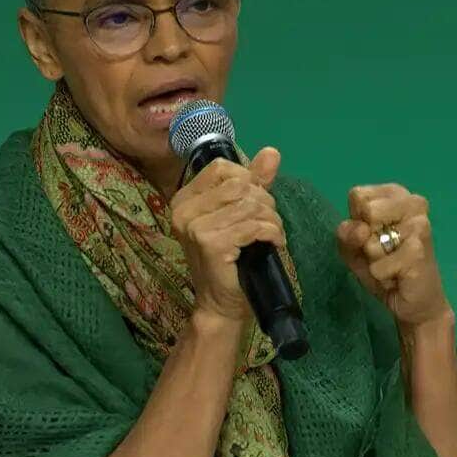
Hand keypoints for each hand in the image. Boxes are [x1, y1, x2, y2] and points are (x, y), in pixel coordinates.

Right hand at [171, 147, 284, 322]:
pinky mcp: (211, 243)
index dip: (248, 180)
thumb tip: (272, 152)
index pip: (222, 168)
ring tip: (273, 235)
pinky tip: (274, 244)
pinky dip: (271, 232)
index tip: (257, 203)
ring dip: (271, 219)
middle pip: (239, 185)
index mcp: (184, 199)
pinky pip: (253, 225)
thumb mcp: (239, 215)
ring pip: (249, 205)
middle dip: (265, 202)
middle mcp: (183, 210)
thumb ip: (253, 182)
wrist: (221, 304)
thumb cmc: (230, 260)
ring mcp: (194, 227)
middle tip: (269, 224)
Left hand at [336, 183, 451, 327]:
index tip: (372, 233)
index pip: (357, 195)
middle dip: (366, 238)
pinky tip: (398, 275)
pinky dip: (381, 274)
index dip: (357, 220)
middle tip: (383, 249)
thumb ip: (346, 234)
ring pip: (370, 240)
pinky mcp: (419, 251)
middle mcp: (413, 203)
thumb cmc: (384, 267)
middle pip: (366, 210)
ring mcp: (419, 225)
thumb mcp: (354, 249)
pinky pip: (378, 265)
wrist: (414, 301)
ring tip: (391, 262)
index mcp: (396, 195)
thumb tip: (359, 229)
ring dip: (374, 258)